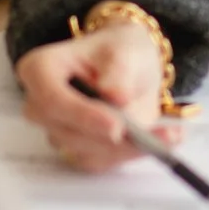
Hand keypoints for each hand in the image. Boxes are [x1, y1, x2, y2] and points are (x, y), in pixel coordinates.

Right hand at [14, 18, 176, 171]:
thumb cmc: (118, 50)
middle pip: (68, 132)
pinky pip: (101, 161)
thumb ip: (118, 70)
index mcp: (40, 70)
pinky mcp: (77, 150)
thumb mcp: (124, 48)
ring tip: (168, 136)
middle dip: (109, 139)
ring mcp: (57, 131)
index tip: (116, 125)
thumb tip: (115, 96)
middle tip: (151, 137)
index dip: (82, 115)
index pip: (52, 99)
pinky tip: (162, 142)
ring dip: (127, 148)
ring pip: (86, 151)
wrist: (127, 66)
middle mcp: (41, 106)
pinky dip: (132, 154)